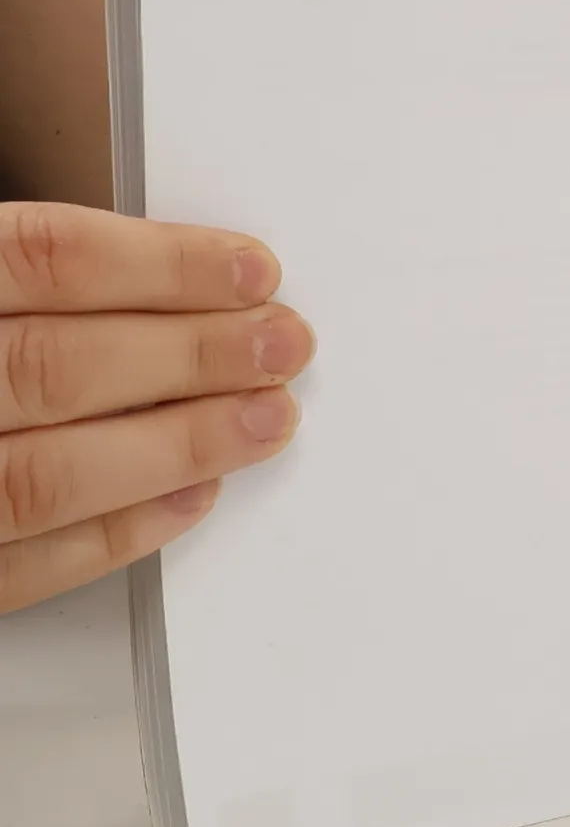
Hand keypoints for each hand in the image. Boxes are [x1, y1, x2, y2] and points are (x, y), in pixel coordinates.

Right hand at [0, 203, 310, 614]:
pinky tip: (190, 498)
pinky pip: (17, 566)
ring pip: (43, 473)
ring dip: (176, 445)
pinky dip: (115, 533)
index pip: (35, 259)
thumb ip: (9, 274)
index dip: (157, 264)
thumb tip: (144, 264)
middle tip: (285, 343)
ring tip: (266, 418)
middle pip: (53, 368)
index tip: (249, 268)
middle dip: (190, 355)